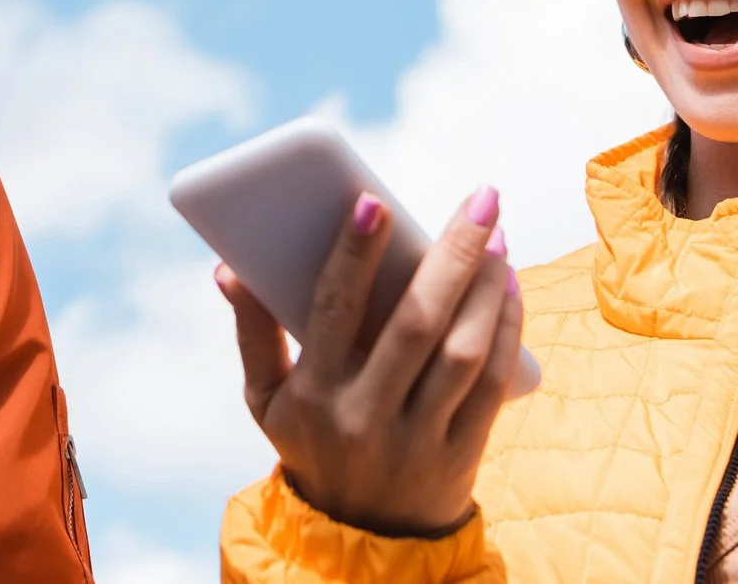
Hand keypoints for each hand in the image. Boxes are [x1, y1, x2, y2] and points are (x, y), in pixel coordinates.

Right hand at [221, 185, 528, 536]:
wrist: (361, 539)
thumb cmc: (312, 443)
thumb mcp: (266, 400)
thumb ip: (252, 330)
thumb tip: (228, 266)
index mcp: (313, 393)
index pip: (333, 312)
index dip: (352, 256)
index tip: (373, 202)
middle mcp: (366, 416)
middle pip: (416, 323)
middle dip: (452, 254)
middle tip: (480, 200)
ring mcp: (418, 438)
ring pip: (463, 352)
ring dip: (487, 288)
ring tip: (497, 237)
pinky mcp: (461, 455)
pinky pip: (494, 385)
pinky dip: (507, 330)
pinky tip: (510, 288)